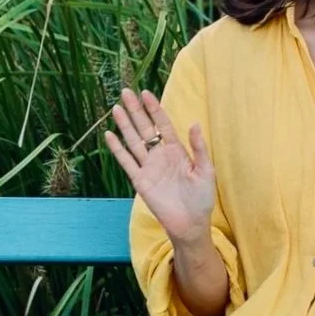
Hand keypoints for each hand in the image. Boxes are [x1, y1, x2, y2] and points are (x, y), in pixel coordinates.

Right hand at [104, 87, 215, 243]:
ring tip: (116, 108)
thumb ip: (199, 148)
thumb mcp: (205, 170)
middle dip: (136, 110)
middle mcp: (160, 155)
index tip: (146, 93)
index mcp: (177, 150)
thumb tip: (195, 123)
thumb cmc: (201, 198)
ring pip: (134, 141)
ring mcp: (149, 167)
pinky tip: (109, 135)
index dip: (154, 109)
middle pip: (145, 128)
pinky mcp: (140, 181)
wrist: (191, 223)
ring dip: (125, 125)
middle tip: (125, 92)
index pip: (163, 124)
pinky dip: (118, 149)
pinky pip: (126, 162)